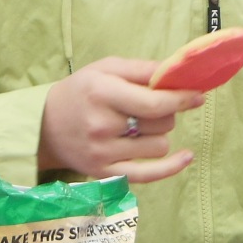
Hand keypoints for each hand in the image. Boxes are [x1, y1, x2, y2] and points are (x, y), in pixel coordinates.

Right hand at [39, 57, 202, 183]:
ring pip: (160, 146)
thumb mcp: (106, 68)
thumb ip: (143, 69)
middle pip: (161, 123)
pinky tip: (187, 157)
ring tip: (138, 126)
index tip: (198, 95)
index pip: (154, 102)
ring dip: (159, 134)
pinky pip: (149, 174)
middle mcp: (102, 125)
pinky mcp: (105, 173)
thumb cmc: (81, 91)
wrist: (44, 126)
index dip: (182, 98)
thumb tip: (178, 72)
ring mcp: (103, 153)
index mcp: (102, 94)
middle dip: (165, 112)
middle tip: (148, 107)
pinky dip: (171, 167)